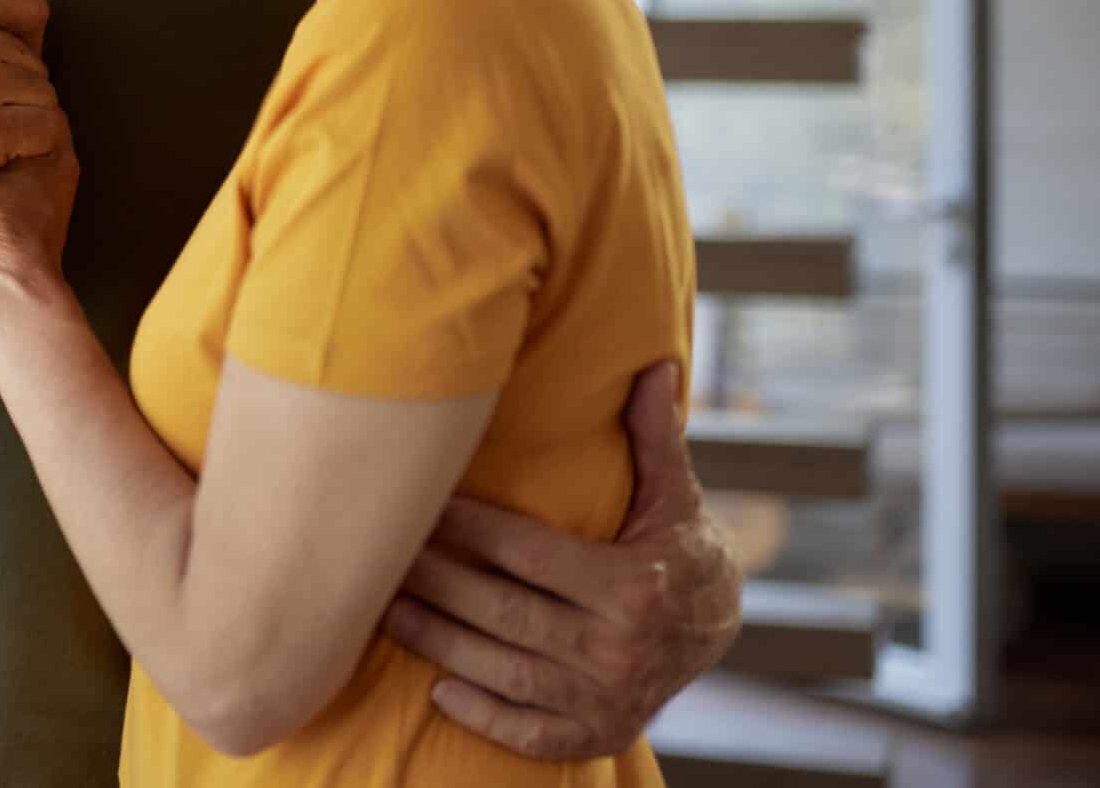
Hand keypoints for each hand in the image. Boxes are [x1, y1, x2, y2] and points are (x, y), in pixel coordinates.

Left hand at [379, 361, 742, 759]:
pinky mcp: (600, 735)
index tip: (418, 503)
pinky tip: (438, 689)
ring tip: (384, 609)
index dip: (466, 528)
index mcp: (635, 585)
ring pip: (504, 671)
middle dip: (435, 583)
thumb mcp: (674, 492)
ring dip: (438, 642)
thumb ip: (654, 433)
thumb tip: (654, 364)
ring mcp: (607, 699)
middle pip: (503, 612)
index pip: (527, 552)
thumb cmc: (678, 544)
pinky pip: (532, 733)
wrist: (719, 628)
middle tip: (380, 555)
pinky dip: (484, 716)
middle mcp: (621, 648)